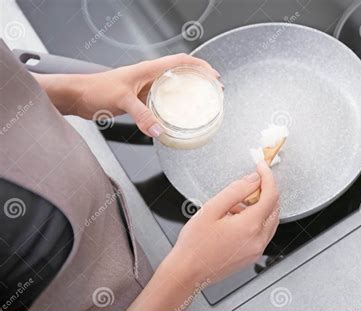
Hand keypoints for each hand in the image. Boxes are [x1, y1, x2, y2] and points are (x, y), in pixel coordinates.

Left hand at [35, 53, 220, 136]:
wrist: (78, 96)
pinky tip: (176, 118)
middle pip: (181, 73)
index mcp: (148, 69)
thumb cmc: (95, 89)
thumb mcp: (121, 100)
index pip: (181, 61)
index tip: (213, 76)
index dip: (200, 66)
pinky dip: (173, 107)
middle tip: (213, 91)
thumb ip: (141, 115)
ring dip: (188, 93)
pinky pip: (162, 102)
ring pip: (173, 87)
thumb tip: (158, 130)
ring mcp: (145, 88)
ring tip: (201, 103)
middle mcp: (149, 77)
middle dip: (200, 80)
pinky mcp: (140, 99)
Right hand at [125, 161, 279, 310]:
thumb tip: (254, 179)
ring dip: (259, 206)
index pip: (271, 195)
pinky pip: (262, 232)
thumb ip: (236, 191)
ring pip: (270, 220)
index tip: (262, 166)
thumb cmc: (194, 244)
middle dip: (264, 191)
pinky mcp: (252, 255)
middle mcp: (258, 239)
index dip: (268, 176)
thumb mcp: (212, 209)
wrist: (187, 272)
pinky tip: (234, 219)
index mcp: (250, 225)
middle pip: (274, 207)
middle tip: (247, 182)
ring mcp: (257, 249)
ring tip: (233, 205)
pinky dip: (255, 220)